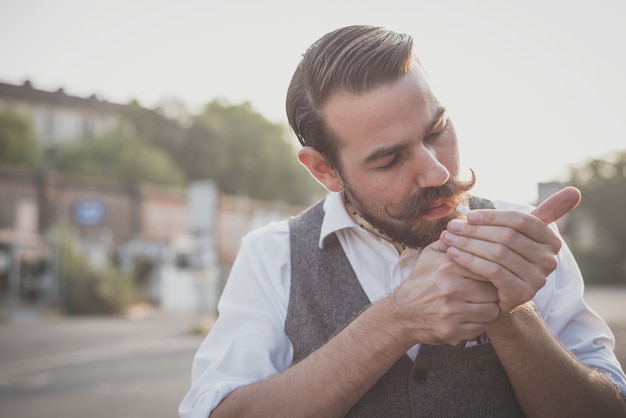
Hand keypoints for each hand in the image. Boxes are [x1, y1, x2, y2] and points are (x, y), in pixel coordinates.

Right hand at [391, 240, 499, 345]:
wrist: (402, 312)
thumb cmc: (421, 280)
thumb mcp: (430, 255)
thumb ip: (451, 240)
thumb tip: (470, 223)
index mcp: (448, 267)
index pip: (487, 265)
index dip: (493, 269)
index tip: (493, 271)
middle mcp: (451, 289)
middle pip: (493, 289)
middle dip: (495, 289)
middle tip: (492, 289)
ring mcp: (452, 312)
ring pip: (492, 310)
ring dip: (491, 307)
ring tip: (484, 302)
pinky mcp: (452, 331)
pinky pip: (482, 327)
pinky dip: (482, 322)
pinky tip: (474, 315)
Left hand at [440, 187, 580, 313]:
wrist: (496, 295)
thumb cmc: (504, 257)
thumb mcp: (519, 234)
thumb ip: (544, 212)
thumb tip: (574, 191)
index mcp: (550, 240)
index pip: (520, 221)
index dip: (492, 216)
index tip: (468, 216)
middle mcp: (549, 260)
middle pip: (507, 236)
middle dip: (475, 230)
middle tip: (451, 226)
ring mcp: (537, 279)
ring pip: (498, 253)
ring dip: (468, 243)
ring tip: (447, 238)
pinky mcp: (521, 294)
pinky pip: (492, 271)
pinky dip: (469, 260)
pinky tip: (452, 254)